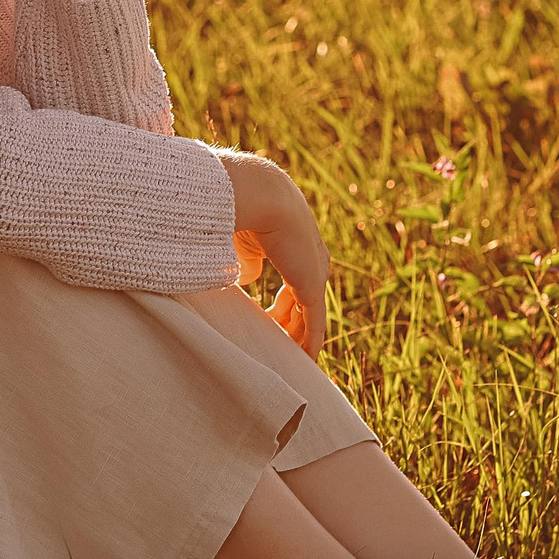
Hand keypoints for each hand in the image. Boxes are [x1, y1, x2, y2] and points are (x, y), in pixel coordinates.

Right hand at [222, 151, 329, 356]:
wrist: (259, 196)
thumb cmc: (242, 209)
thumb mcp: (243, 240)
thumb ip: (249, 262)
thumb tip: (250, 278)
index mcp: (295, 245)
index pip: (294, 283)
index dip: (282, 305)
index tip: (267, 321)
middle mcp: (312, 259)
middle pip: (303, 301)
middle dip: (289, 323)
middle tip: (275, 344)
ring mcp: (315, 272)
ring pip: (308, 314)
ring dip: (297, 337)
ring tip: (287, 358)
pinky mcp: (313, 285)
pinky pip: (313, 322)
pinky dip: (309, 342)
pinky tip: (306, 361)